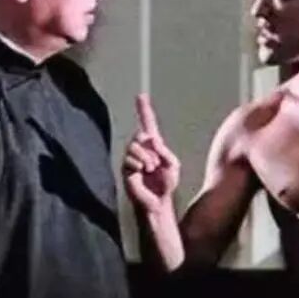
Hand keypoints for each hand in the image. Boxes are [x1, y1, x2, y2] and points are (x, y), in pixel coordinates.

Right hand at [122, 93, 179, 213]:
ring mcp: (131, 158)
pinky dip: (139, 165)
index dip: (144, 110)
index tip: (141, 96)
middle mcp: (140, 149)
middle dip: (150, 148)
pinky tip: (142, 173)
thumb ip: (165, 151)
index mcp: (153, 146)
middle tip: (156, 163)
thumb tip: (152, 141)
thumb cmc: (166, 184)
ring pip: (134, 147)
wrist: (157, 202)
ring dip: (147, 159)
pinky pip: (130, 159)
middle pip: (140, 135)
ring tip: (150, 170)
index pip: (148, 124)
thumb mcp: (173, 165)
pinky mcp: (125, 168)